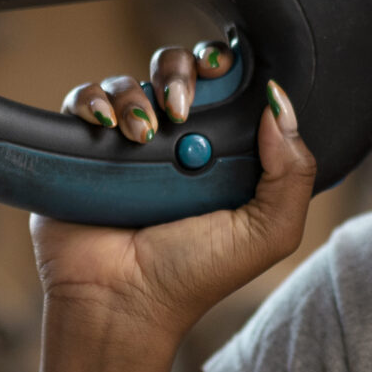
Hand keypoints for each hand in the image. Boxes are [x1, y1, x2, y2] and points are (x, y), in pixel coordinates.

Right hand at [32, 45, 312, 342]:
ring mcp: (125, 145)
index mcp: (221, 154)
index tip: (223, 69)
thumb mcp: (266, 232)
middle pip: (177, 70)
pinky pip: (82, 101)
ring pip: (129, 82)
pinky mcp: (80, 149)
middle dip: (180, 71)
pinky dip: (93, 102)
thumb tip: (278, 103)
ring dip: (136, 95)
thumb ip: (291, 172)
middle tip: (181, 107)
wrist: (122, 303)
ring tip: (142, 137)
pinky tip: (106, 127)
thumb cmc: (194, 275)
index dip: (226, 68)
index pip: (227, 88)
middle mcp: (174, 143)